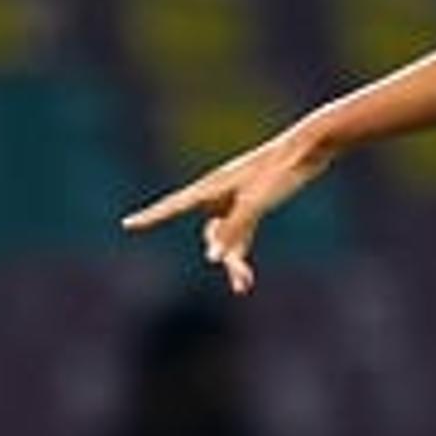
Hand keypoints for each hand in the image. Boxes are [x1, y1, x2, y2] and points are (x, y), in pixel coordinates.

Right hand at [121, 132, 326, 295]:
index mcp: (211, 187)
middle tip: (242, 283)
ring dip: (235, 261)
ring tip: (244, 285)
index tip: (127, 224)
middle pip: (210, 232)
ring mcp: (235, 199)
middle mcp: (218, 194)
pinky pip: (240, 234)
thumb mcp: (255, 204)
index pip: (172, 206)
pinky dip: (241, 252)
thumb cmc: (278, 172)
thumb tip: (212, 258)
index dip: (150, 217)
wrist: (308, 150)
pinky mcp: (252, 204)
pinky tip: (245, 278)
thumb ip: (233, 231)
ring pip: (226, 237)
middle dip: (223, 256)